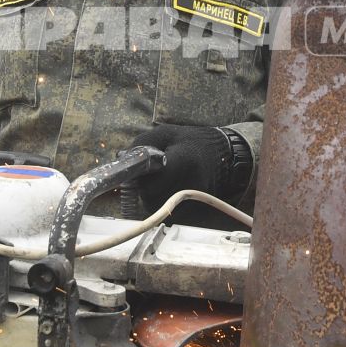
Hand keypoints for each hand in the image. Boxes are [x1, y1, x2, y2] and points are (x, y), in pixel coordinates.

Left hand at [129, 124, 252, 212]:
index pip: (149, 184)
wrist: (224, 155)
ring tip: (162, 181)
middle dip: (144, 188)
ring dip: (152, 197)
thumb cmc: (193, 142)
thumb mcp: (166, 133)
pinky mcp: (197, 211)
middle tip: (150, 176)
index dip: (138, 179)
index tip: (136, 173)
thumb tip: (121, 158)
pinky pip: (170, 213)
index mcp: (182, 162)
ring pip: (158, 208)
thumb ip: (142, 144)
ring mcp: (195, 200)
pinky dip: (165, 203)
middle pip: (150, 199)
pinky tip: (171, 190)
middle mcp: (190, 185)